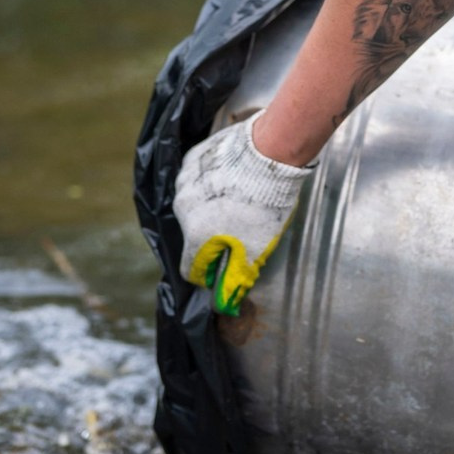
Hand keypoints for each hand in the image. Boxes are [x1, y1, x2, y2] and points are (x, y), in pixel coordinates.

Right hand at [173, 110, 315, 314]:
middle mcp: (183, 209)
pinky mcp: (193, 158)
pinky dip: (209, 183)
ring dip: (210, 207)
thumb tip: (224, 303)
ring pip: (193, 205)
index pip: (191, 268)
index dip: (209, 273)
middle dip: (213, 236)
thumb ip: (236, 279)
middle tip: (240, 225)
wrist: (270, 150)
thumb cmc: (265, 203)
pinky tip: (231, 179)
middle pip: (193, 234)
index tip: (227, 265)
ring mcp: (185, 180)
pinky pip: (196, 178)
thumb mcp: (256, 249)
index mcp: (196, 235)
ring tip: (237, 198)